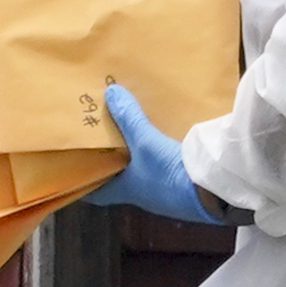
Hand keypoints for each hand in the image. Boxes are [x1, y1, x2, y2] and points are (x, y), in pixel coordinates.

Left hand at [84, 83, 220, 223]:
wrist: (211, 192)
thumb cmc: (168, 174)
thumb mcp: (146, 143)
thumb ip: (129, 118)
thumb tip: (110, 92)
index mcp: (124, 190)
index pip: (95, 191)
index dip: (84, 180)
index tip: (74, 163)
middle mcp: (140, 194)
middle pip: (118, 177)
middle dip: (110, 159)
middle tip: (101, 136)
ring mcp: (162, 191)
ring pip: (141, 171)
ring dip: (135, 155)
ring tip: (129, 130)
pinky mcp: (181, 184)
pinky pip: (162, 167)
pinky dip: (157, 154)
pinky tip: (161, 137)